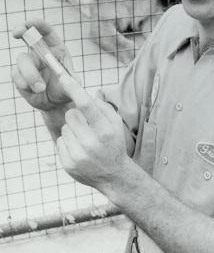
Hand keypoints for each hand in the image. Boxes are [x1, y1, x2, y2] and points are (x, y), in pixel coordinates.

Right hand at [12, 18, 74, 110]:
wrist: (56, 104)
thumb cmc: (66, 90)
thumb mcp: (73, 87)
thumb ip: (72, 85)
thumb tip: (67, 82)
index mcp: (56, 48)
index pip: (45, 31)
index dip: (36, 24)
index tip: (29, 23)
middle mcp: (40, 52)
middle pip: (27, 36)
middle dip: (21, 30)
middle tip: (17, 33)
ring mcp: (28, 63)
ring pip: (22, 60)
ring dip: (30, 74)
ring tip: (40, 88)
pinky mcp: (20, 75)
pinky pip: (16, 75)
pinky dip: (24, 83)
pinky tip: (32, 91)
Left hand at [56, 73, 127, 195]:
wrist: (114, 176)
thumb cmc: (114, 144)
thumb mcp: (115, 124)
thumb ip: (102, 106)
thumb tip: (86, 93)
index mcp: (105, 130)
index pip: (85, 104)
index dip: (73, 88)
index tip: (63, 76)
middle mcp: (91, 143)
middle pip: (71, 114)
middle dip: (77, 116)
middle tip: (87, 125)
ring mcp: (78, 155)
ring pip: (64, 128)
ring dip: (72, 130)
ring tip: (85, 140)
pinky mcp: (68, 164)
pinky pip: (60, 142)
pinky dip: (68, 143)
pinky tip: (80, 150)